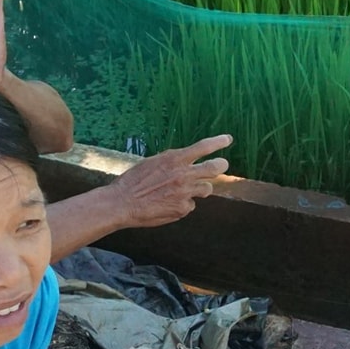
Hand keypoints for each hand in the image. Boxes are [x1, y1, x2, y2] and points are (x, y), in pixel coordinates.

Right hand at [107, 134, 232, 228]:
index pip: (203, 147)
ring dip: (200, 188)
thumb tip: (187, 165)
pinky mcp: (183, 209)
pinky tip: (168, 204)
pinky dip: (183, 204)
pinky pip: (191, 205)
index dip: (218, 142)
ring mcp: (185, 193)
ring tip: (182, 190)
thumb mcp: (153, 163)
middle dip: (221, 165)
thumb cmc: (133, 181)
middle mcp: (184, 174)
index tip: (227, 139)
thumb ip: (173, 163)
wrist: (122, 203)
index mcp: (174, 159)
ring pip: (206, 189)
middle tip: (221, 164)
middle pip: (215, 168)